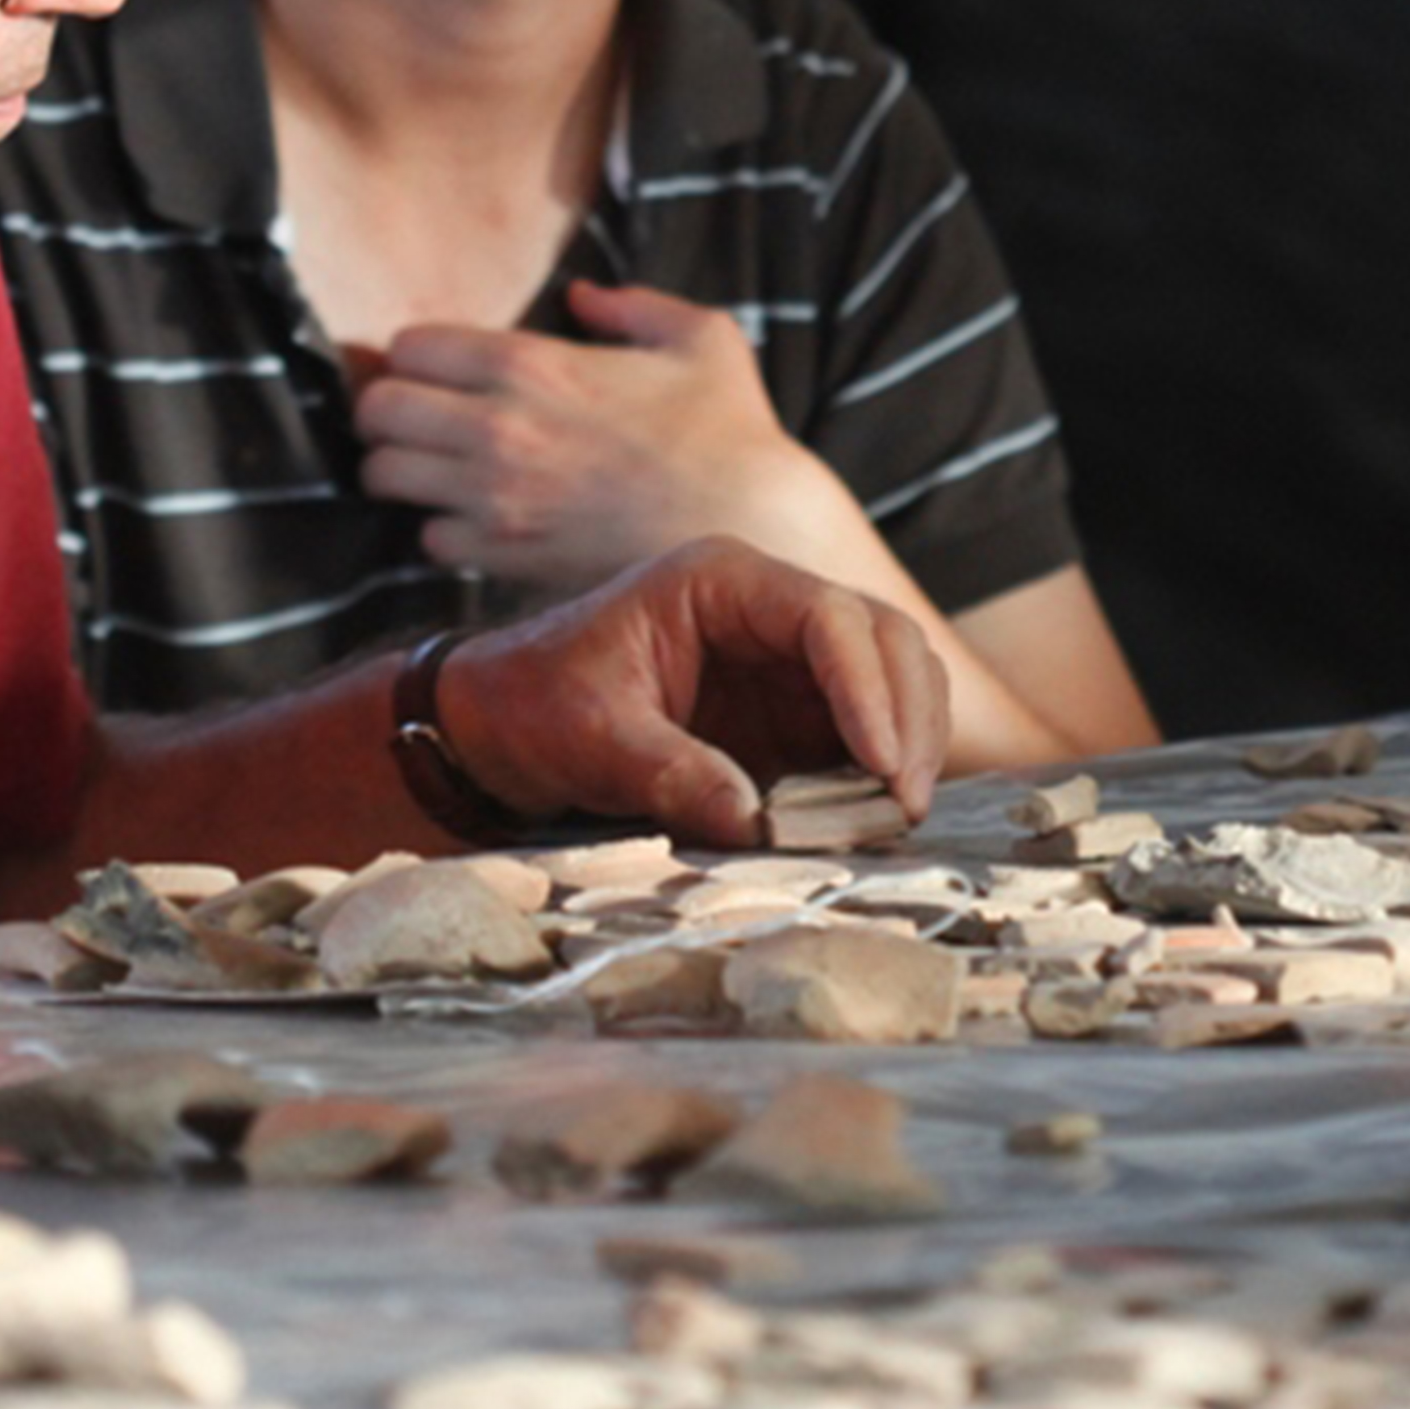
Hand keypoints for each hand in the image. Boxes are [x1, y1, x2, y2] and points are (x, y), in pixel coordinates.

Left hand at [354, 284, 843, 591]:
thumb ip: (635, 306)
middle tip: (422, 421)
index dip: (419, 356)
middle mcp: (495, 428)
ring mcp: (493, 498)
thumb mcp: (702, 339)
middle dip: (390, 412)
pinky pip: (428, 539)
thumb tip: (585, 296)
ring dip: (403, 471)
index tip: (441, 370)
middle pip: (377, 411)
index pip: (409, 347)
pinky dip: (443, 529)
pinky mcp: (504, 557)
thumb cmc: (732, 433)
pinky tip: (481, 520)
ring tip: (439, 471)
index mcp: (530, 364)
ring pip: (384, 477)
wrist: (749, 531)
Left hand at [427, 534, 946, 847]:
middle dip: (909, 717)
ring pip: (892, 683)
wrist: (500, 726)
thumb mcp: (591, 738)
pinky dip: (882, 774)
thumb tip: (753, 825)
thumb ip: (670, 774)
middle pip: (884, 640)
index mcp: (721, 583)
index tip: (882, 762)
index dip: (868, 686)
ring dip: (909, 745)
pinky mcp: (790, 718)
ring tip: (897, 817)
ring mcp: (786, 664)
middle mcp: (769, 612)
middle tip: (905, 802)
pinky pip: (864, 735)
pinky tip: (876, 820)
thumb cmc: (535, 706)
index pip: (828, 616)